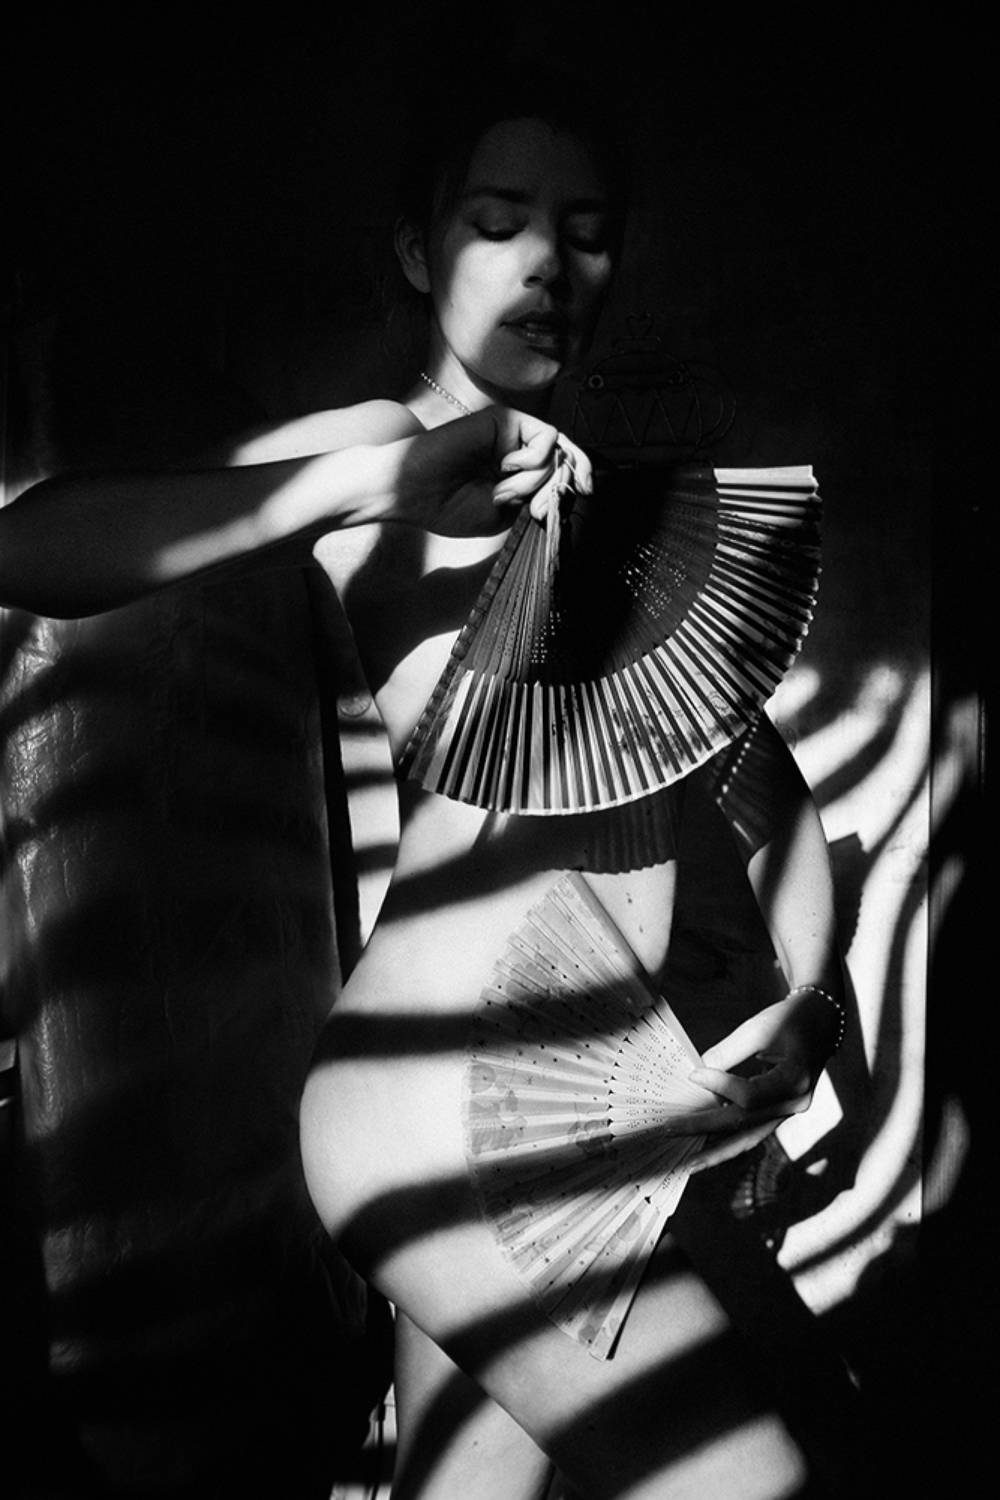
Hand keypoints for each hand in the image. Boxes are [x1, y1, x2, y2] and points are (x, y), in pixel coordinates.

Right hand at [390, 407, 591, 536]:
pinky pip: (546, 437)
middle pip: (568, 458)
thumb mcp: (503, 514)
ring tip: (504, 491)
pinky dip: (533, 461)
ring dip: (536, 480)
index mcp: (516, 475)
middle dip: (563, 486)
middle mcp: (518, 451)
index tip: (571, 505)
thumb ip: (534, 497)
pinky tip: (504, 468)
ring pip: (558, 451)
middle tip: (538, 509)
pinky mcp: (505, 420)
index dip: (576, 485)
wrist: (413, 491)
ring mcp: (512, 434)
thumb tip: (567, 482)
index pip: (561, 473)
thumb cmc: (448, 507)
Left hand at [681, 989, 840, 1172]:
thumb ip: (727, 1053)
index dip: (719, 1086)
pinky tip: (705, 1146)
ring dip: (716, 1151)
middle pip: (745, 1123)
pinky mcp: (780, 1113)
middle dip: (704, 1128)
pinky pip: (752, 1132)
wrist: (820, 1023)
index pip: (751, 1096)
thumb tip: (696, 1077)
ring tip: (688, 1162)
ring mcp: (790, 1112)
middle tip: (668, 1131)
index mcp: (796, 1078)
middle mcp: (796, 1103)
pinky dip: (728, 1140)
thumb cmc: (788, 1021)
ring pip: (750, 1138)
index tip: (692, 1074)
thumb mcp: (757, 1029)